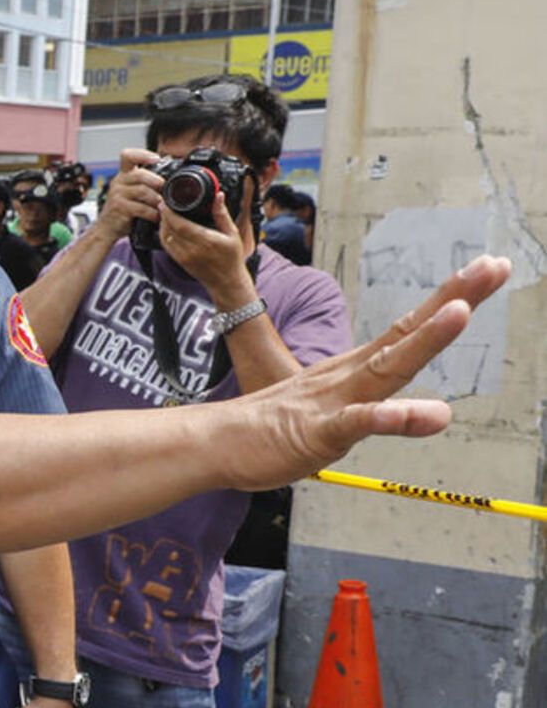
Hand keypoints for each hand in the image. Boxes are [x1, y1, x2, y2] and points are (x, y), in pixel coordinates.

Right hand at [92, 148, 163, 244]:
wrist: (107, 227)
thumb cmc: (123, 208)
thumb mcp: (131, 191)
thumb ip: (145, 182)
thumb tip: (169, 178)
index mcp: (123, 174)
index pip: (128, 156)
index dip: (142, 154)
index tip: (156, 159)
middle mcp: (118, 181)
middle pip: (140, 174)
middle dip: (157, 181)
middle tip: (166, 189)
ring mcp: (117, 194)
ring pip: (142, 191)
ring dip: (157, 199)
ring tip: (164, 206)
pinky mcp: (119, 208)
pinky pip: (141, 208)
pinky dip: (152, 213)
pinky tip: (157, 216)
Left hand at [159, 193, 252, 303]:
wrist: (226, 282)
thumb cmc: (232, 258)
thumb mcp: (232, 233)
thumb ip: (222, 214)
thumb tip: (218, 195)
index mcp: (206, 240)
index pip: (181, 225)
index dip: (169, 213)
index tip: (165, 202)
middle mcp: (192, 250)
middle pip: (170, 230)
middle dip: (163, 216)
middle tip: (162, 204)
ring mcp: (185, 257)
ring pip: (165, 238)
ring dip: (162, 225)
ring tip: (164, 214)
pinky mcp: (181, 262)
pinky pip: (167, 247)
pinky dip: (164, 235)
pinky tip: (166, 227)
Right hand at [224, 255, 512, 492]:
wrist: (215, 441)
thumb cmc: (272, 431)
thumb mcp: (338, 423)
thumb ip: (387, 417)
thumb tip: (438, 413)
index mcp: (353, 371)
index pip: (407, 330)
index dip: (448, 300)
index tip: (485, 268)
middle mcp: (348, 378)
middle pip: (405, 336)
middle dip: (452, 301)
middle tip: (492, 267)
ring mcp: (331, 403)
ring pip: (384, 370)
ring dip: (422, 341)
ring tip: (460, 314)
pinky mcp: (315, 435)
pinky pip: (352, 425)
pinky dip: (383, 418)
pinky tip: (415, 414)